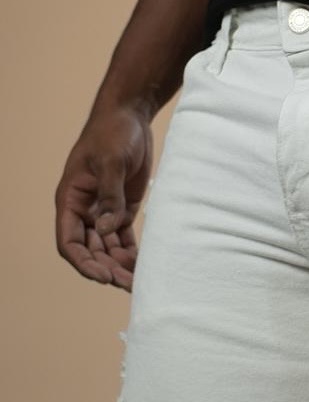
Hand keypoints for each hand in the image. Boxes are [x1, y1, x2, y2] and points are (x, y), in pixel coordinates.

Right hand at [54, 106, 153, 291]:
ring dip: (122, 266)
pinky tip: (145, 268)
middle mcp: (84, 210)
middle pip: (91, 250)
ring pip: (109, 249)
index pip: (69, 241)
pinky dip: (133, 254)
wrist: (130, 116)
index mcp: (70, 200)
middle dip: (107, 269)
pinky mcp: (123, 209)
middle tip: (130, 285)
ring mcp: (104, 211)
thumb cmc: (112, 133)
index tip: (103, 277)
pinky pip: (125, 239)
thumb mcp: (110, 161)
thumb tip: (106, 229)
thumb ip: (110, 196)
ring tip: (141, 283)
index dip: (84, 262)